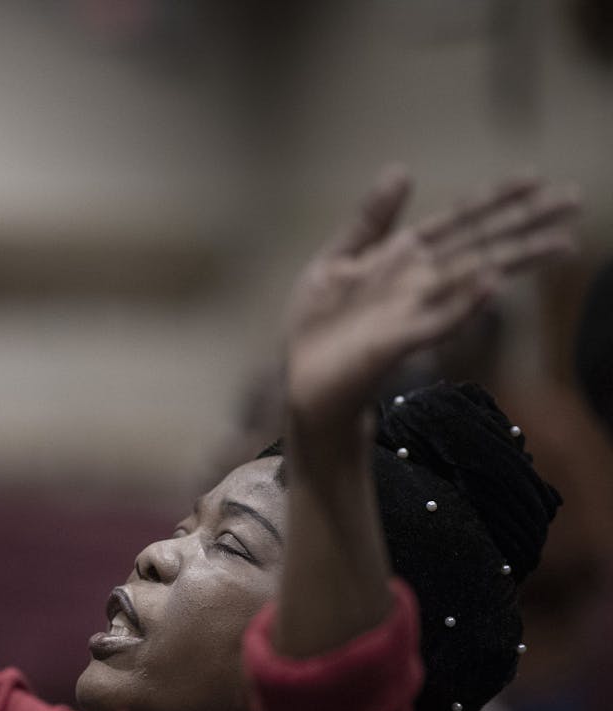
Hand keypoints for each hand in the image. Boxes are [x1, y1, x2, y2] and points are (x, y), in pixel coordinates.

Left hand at [283, 166, 579, 450]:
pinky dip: (466, 304)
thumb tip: (402, 169)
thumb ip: (371, 219)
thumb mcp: (337, 260)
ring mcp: (412, 310)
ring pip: (472, 279)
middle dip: (524, 223)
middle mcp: (417, 281)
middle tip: (574, 199)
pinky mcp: (397, 341)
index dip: (494, 199)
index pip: (458, 221)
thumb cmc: (320, 324)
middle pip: (478, 244)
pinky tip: (493, 285)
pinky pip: (438, 320)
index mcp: (403, 257)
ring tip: (560, 243)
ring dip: (514, 260)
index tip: (535, 176)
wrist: (300, 378)